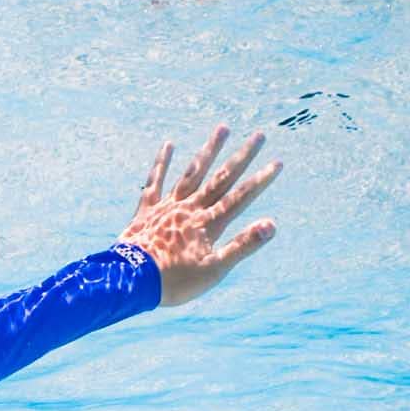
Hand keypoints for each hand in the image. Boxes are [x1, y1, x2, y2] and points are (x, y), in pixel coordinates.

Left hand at [117, 124, 279, 306]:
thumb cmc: (174, 282)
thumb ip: (242, 246)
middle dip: (241, 157)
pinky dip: (161, 163)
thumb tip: (271, 225)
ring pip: (192, 174)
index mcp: (207, 224)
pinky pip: (154, 182)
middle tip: (259, 135)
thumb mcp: (214, 270)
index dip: (260, 181)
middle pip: (220, 179)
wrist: (131, 283)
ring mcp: (167, 207)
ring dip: (209, 151)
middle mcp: (190, 209)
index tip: (277, 162)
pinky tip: (168, 144)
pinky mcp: (146, 211)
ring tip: (223, 128)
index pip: (240, 198)